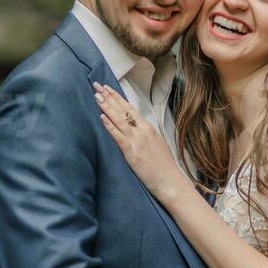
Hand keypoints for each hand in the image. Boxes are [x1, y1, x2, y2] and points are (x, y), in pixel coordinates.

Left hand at [94, 83, 185, 202]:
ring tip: (96, 96)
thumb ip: (146, 135)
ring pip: (119, 119)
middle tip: (97, 85)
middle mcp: (143, 131)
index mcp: (149, 128)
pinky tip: (102, 117)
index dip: (118, 98)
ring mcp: (137, 140)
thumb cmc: (164, 166)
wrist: (171, 181)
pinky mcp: (132, 152)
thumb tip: (135, 129)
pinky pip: (118, 136)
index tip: (108, 89)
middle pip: (124, 110)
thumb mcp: (157, 144)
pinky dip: (110, 125)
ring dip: (106, 106)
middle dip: (109, 97)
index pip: (131, 109)